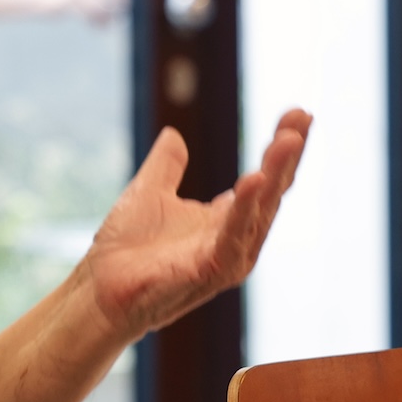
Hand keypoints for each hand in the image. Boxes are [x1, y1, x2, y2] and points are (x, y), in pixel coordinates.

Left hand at [79, 110, 309, 342]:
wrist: (98, 288)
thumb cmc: (125, 249)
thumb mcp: (149, 192)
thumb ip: (167, 165)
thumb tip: (174, 134)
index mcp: (225, 219)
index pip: (265, 178)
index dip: (281, 147)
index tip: (297, 113)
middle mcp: (235, 238)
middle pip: (273, 191)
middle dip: (288, 154)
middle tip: (302, 118)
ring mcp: (227, 257)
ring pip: (262, 211)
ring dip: (276, 174)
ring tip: (289, 139)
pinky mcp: (211, 272)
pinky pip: (233, 237)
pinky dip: (245, 209)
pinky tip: (255, 179)